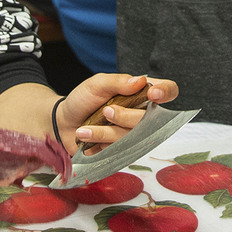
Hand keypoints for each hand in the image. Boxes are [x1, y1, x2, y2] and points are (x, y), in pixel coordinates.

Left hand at [55, 73, 179, 149]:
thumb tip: (141, 81)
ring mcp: (133, 133)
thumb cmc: (83, 99)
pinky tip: (86, 136)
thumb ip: (118, 81)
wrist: (63, 123)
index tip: (153, 94)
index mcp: (141, 93)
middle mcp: (142, 114)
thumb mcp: (97, 84)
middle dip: (126, 116)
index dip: (166, 93)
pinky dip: (99, 142)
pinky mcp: (122, 150)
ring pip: (132, 137)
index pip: (168, 91)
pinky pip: (119, 150)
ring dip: (106, 132)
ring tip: (84, 129)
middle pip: (151, 120)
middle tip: (106, 111)